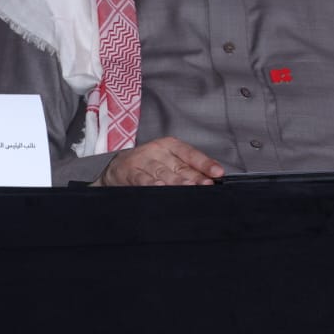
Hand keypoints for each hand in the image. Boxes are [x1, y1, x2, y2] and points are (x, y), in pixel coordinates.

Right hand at [94, 136, 223, 185]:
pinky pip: (141, 178)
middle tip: (205, 184)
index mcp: (168, 146)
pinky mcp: (129, 172)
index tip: (217, 172)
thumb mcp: (168, 162)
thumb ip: (189, 170)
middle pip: (178, 166)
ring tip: (187, 187)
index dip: (204, 163)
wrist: (116, 168)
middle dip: (193, 177)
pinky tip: (159, 188)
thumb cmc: (149, 165)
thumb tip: (213, 179)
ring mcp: (142, 161)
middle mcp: (156, 151)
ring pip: (162, 173)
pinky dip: (150, 184)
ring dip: (175, 181)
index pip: (189, 153)